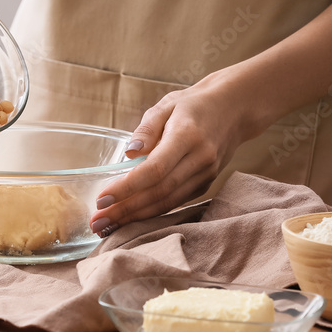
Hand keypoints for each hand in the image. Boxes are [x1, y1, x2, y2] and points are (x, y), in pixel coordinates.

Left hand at [90, 71, 254, 236]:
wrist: (234, 109)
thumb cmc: (193, 105)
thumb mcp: (166, 105)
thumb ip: (146, 129)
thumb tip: (129, 154)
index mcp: (187, 135)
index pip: (155, 169)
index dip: (127, 187)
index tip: (102, 199)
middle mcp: (200, 158)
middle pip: (159, 191)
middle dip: (126, 210)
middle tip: (98, 222)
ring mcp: (206, 174)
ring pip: (168, 202)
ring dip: (136, 217)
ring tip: (108, 226)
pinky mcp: (206, 184)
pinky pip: (176, 202)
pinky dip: (152, 212)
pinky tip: (130, 218)